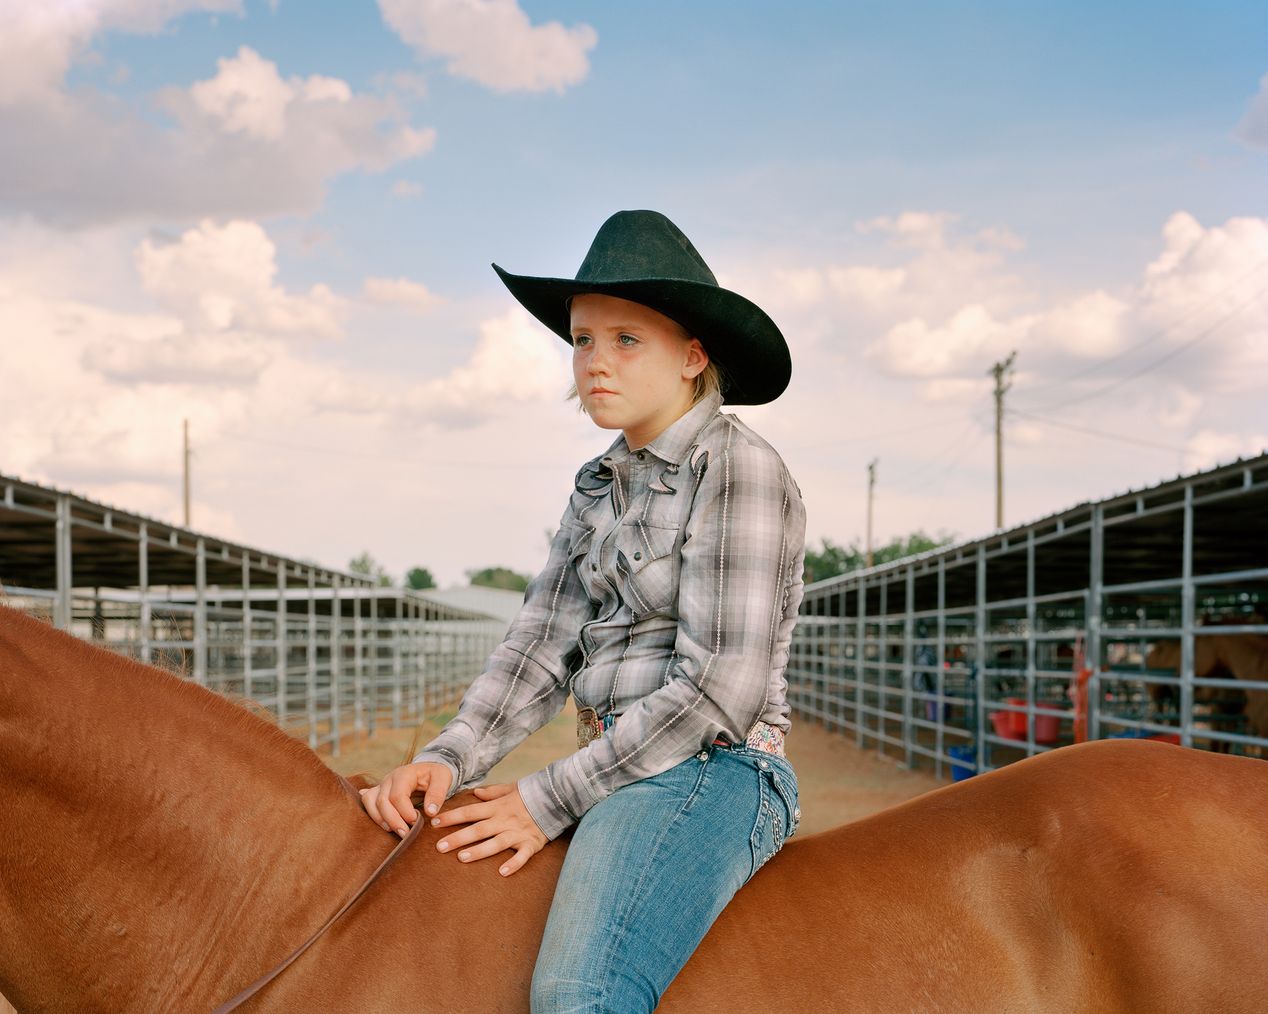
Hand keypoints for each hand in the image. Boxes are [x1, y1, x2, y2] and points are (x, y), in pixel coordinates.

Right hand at [359, 761, 452, 837]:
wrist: (428, 770)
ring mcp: (381, 785)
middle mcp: (389, 779)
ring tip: (392, 831)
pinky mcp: (378, 792)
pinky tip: (380, 823)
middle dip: (393, 820)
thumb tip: (430, 812)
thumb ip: (438, 793)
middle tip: (405, 834)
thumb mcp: (443, 778)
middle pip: (382, 801)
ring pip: (369, 801)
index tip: (416, 821)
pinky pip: (366, 802)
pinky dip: (371, 813)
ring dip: (379, 819)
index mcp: (404, 773)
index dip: (405, 811)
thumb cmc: (436, 775)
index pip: (397, 795)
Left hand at [430, 782, 547, 876]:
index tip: (434, 822)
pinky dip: (513, 863)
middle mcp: (504, 820)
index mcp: (497, 807)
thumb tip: (475, 792)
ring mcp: (518, 832)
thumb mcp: (511, 788)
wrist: (557, 797)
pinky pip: (522, 855)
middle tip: (439, 847)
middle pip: (478, 829)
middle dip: (458, 838)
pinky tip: (502, 872)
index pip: (470, 812)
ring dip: (479, 851)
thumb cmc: (531, 794)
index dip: (452, 817)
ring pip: (495, 843)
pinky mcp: (531, 843)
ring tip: (462, 858)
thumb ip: (492, 792)